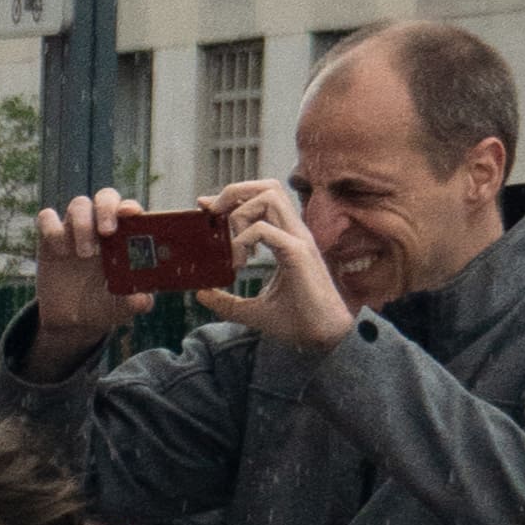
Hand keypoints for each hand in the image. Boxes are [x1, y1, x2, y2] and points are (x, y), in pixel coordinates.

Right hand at [23, 197, 134, 374]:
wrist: (71, 321)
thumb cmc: (104, 307)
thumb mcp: (122, 308)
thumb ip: (135, 302)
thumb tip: (142, 299)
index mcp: (125, 238)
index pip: (130, 210)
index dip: (131, 207)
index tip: (130, 215)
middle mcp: (101, 228)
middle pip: (106, 197)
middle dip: (106, 208)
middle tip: (107, 232)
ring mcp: (75, 231)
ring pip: (79, 204)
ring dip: (82, 225)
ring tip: (84, 254)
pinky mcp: (50, 239)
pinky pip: (47, 218)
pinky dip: (52, 229)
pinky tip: (60, 252)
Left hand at [205, 178, 349, 351]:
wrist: (322, 338)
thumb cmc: (296, 320)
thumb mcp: (251, 310)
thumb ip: (227, 301)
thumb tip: (202, 293)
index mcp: (286, 238)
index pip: (261, 199)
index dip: (233, 196)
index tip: (206, 208)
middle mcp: (293, 232)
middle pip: (267, 186)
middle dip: (234, 191)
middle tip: (214, 216)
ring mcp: (297, 239)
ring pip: (269, 196)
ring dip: (240, 213)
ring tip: (231, 245)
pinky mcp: (298, 253)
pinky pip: (265, 229)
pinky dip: (243, 240)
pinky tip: (240, 263)